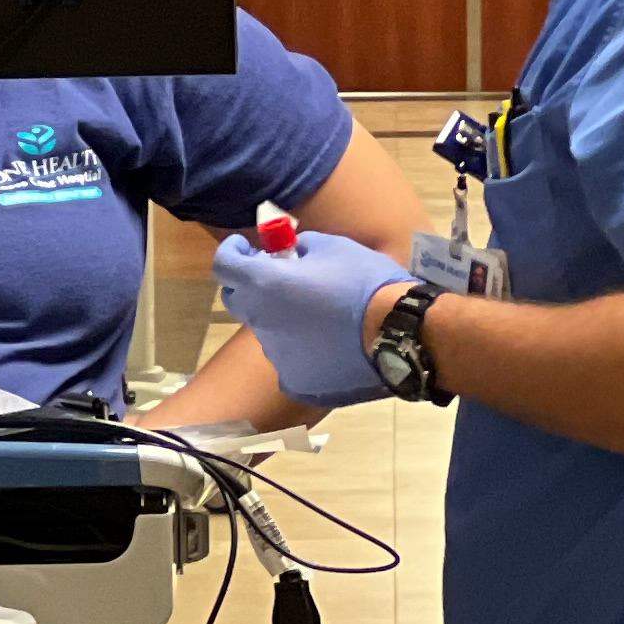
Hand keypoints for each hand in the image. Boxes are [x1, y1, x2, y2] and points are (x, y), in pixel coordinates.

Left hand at [211, 229, 417, 408]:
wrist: (398, 333)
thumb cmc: (365, 282)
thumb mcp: (335, 248)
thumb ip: (304, 247)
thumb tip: (294, 254)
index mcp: (267, 283)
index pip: (225, 264)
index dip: (232, 250)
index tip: (246, 247)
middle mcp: (261, 319)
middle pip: (237, 298)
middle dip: (250, 283)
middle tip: (280, 277)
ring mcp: (275, 352)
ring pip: (266, 327)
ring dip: (280, 315)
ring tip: (318, 313)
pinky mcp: (292, 377)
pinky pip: (288, 356)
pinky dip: (301, 345)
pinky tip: (329, 341)